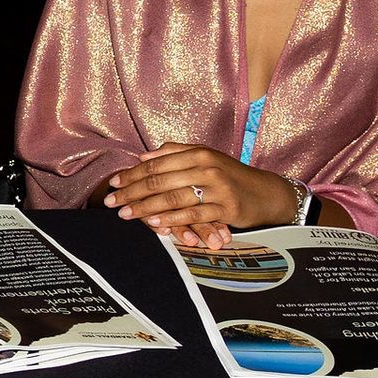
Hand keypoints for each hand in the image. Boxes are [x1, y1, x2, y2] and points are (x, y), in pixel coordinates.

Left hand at [102, 143, 299, 247]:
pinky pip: (193, 215)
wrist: (266, 193)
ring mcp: (217, 188)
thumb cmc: (230, 175)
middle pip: (160, 180)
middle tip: (111, 201)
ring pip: (173, 198)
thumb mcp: (205, 157)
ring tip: (125, 214)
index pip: (157, 163)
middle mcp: (206, 167)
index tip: (114, 183)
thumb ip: (175, 153)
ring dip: (145, 207)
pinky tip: (154, 224)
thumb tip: (143, 156)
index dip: (132, 174)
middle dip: (131, 192)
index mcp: (198, 153)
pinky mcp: (226, 209)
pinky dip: (172, 219)